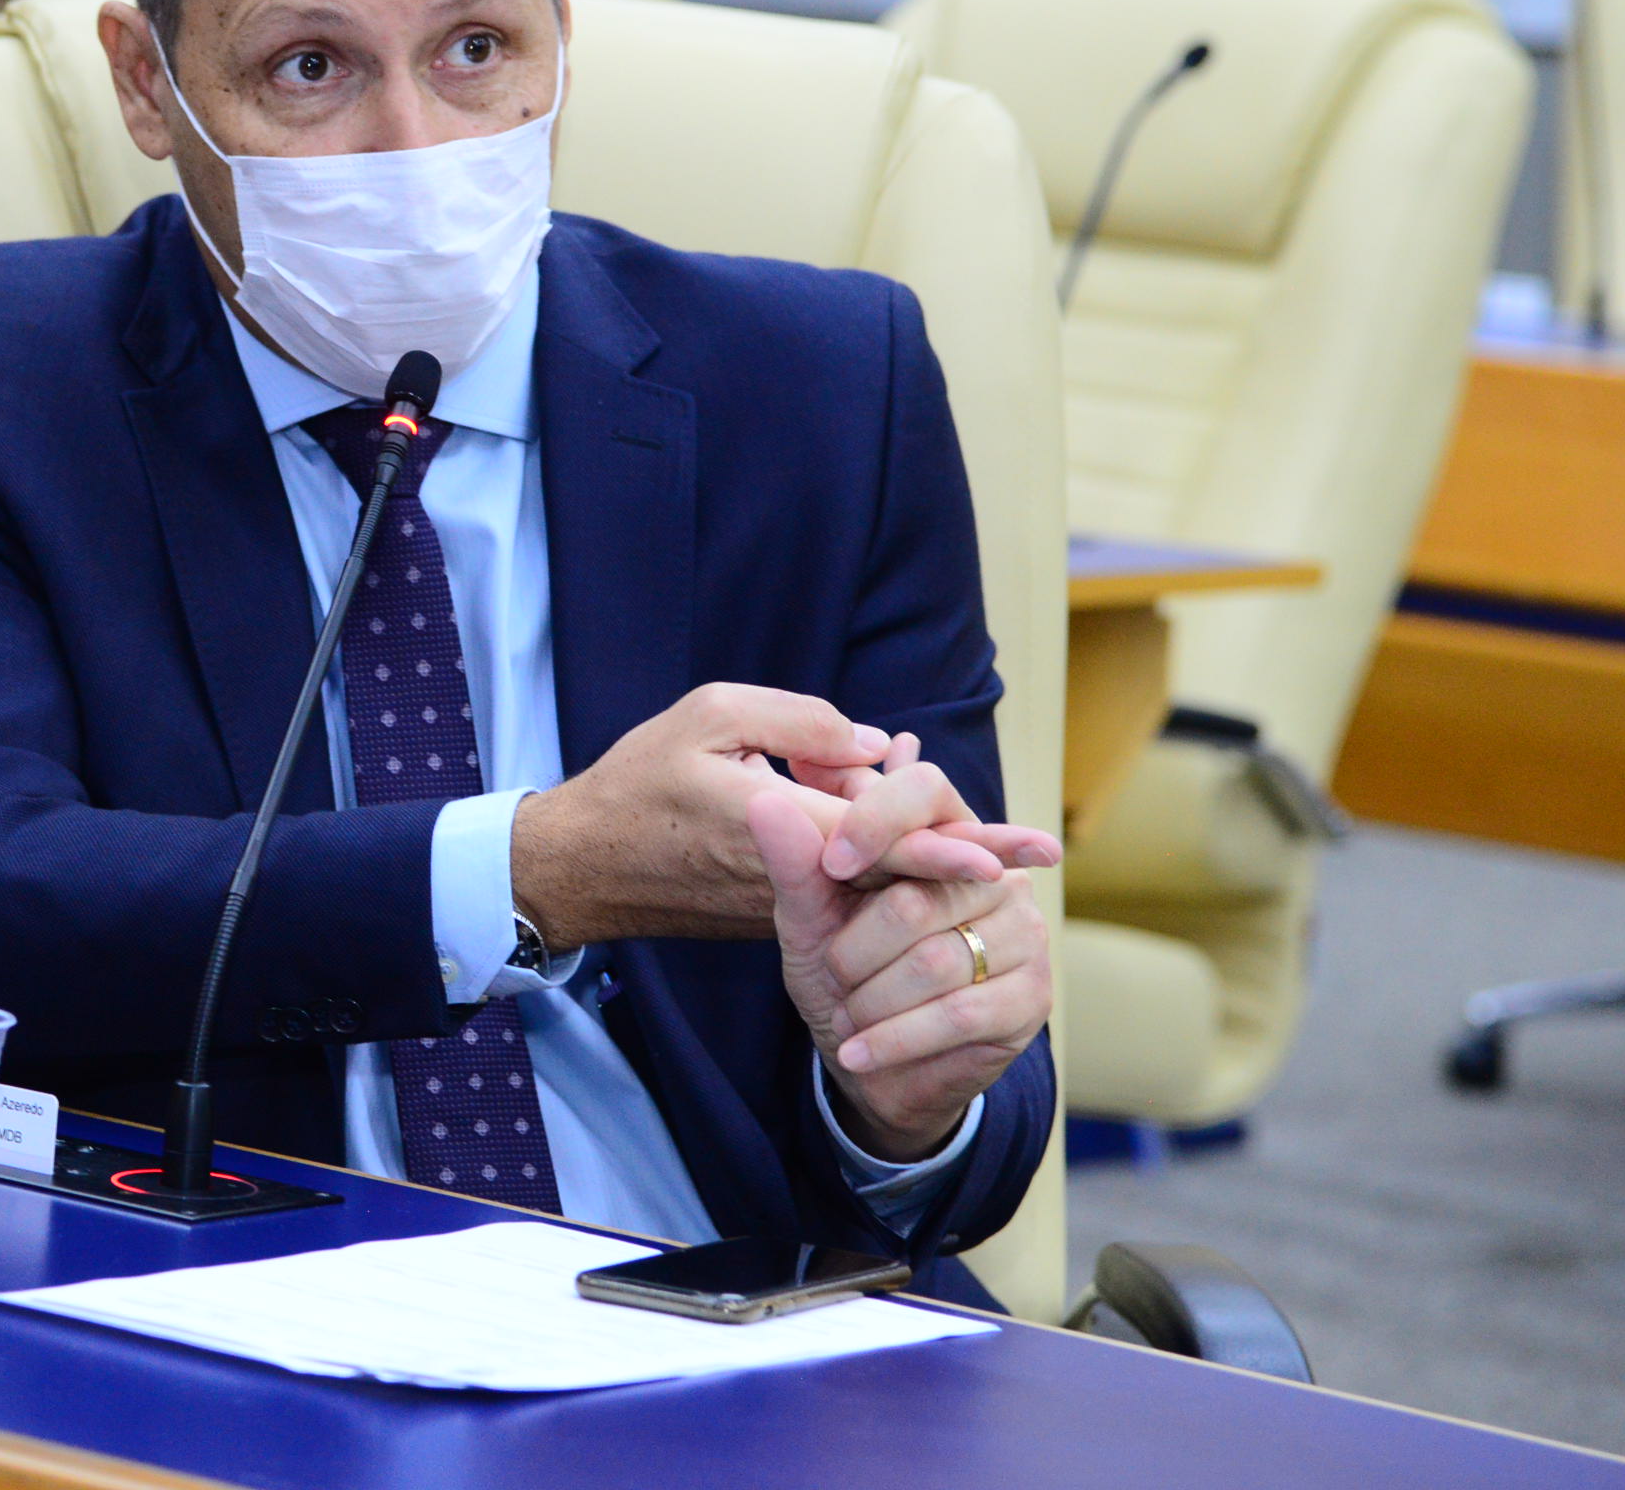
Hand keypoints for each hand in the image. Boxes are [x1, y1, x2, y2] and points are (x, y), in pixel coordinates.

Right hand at [510, 685, 1050, 947]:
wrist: (584, 867)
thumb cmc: (640, 781)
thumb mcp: (710, 717)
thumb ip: (802, 723)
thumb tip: (880, 748)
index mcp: (780, 829)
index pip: (886, 844)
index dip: (953, 847)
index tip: (1016, 853)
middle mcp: (794, 878)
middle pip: (899, 870)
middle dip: (969, 858)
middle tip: (1040, 853)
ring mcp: (785, 901)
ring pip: (871, 877)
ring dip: (918, 849)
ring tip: (972, 822)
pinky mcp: (773, 907)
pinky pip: (841, 883)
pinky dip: (876, 854)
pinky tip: (891, 813)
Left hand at [744, 776, 1055, 1161]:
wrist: (874, 1059)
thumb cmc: (844, 969)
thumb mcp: (810, 914)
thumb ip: (795, 860)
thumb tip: (765, 802)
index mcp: (946, 831)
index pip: (925, 789)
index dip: (874, 822)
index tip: (834, 865)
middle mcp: (998, 875)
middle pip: (916, 898)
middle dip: (853, 952)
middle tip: (835, 975)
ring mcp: (1024, 935)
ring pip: (933, 962)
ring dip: (870, 1002)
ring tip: (849, 1016)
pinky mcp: (1030, 998)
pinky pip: (956, 1015)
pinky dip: (893, 1039)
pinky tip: (857, 1053)